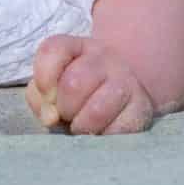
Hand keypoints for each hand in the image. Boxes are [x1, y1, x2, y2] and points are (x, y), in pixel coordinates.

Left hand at [24, 35, 156, 135]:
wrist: (123, 97)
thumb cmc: (78, 96)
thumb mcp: (53, 89)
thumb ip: (40, 98)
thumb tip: (51, 117)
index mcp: (77, 47)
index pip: (52, 50)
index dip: (43, 79)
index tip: (48, 98)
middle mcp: (104, 57)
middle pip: (73, 84)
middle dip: (64, 109)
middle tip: (69, 115)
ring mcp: (126, 80)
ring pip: (96, 110)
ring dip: (82, 127)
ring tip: (84, 127)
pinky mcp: (142, 107)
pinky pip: (117, 130)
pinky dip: (104, 137)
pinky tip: (103, 132)